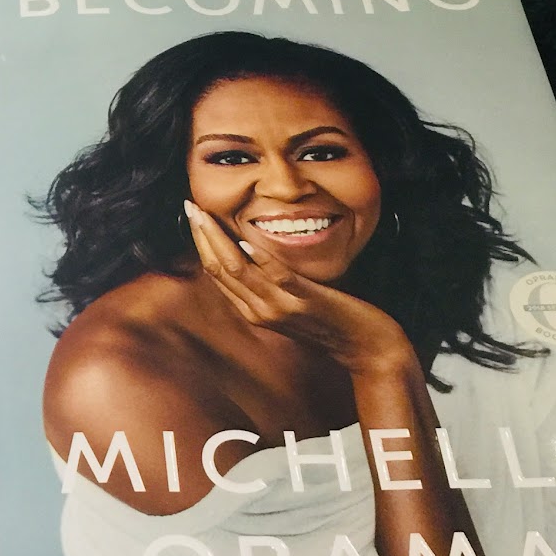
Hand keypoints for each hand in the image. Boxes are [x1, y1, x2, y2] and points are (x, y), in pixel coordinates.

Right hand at [185, 201, 414, 377]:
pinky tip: (245, 240)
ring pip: (238, 271)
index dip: (201, 243)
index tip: (194, 216)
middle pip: (220, 269)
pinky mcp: (306, 300)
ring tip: (207, 215)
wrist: (365, 347)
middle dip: (202, 236)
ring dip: (219, 240)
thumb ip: (267, 285)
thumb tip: (249, 253)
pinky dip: (258, 257)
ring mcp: (281, 307)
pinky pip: (277, 277)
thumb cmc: (329, 321)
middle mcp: (260, 311)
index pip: (216, 273)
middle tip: (191, 208)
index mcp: (253, 311)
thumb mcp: (289, 304)